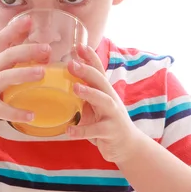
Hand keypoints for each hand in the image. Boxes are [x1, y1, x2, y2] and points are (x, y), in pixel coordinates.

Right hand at [0, 15, 49, 132]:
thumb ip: (0, 65)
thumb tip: (24, 56)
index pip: (0, 40)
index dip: (14, 29)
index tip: (30, 19)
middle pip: (6, 55)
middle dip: (27, 50)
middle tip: (47, 49)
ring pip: (3, 77)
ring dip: (23, 73)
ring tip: (42, 73)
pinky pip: (1, 110)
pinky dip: (16, 113)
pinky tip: (31, 115)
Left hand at [67, 44, 142, 163]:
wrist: (128, 146)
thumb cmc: (107, 122)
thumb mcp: (96, 105)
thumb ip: (84, 94)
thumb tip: (62, 80)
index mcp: (105, 91)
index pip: (98, 71)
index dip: (90, 58)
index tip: (79, 45)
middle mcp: (111, 99)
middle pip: (100, 81)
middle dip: (87, 71)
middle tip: (72, 63)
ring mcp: (113, 115)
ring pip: (103, 101)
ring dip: (89, 93)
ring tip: (75, 88)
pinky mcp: (111, 132)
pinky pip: (96, 130)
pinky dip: (82, 130)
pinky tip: (69, 130)